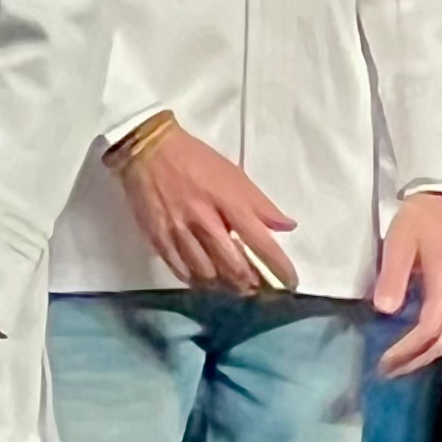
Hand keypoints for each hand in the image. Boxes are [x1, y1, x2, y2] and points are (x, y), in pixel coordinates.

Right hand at [118, 122, 298, 290]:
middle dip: (250, 284)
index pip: (261, 242)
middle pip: (233, 265)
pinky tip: (205, 280)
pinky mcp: (158, 239)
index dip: (278, 266)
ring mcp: (180, 231)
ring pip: (207, 273)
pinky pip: (180, 270)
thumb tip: (288, 226)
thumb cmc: (198, 161)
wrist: (149, 151)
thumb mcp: (235, 176)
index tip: (291, 283)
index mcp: (230, 201)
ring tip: (234, 287)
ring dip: (224, 285)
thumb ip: (261, 205)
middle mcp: (206, 220)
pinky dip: (196, 280)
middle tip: (259, 290)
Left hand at [371, 191, 441, 375]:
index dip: (406, 350)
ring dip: (422, 355)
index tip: (384, 362)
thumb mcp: (399, 242)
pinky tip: (411, 346)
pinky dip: (429, 343)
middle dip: (415, 361)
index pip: (428, 328)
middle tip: (388, 372)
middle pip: (441, 340)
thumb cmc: (417, 221)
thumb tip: (386, 309)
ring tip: (397, 365)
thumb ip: (393, 275)